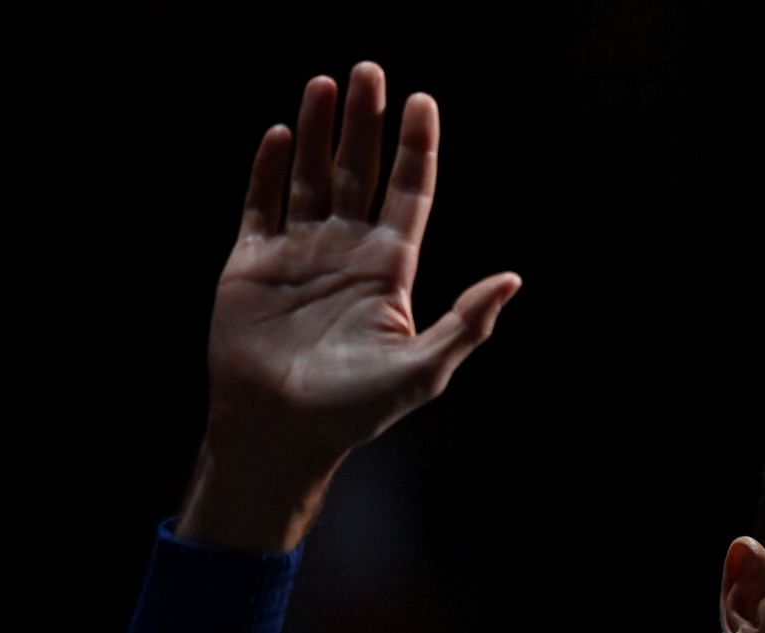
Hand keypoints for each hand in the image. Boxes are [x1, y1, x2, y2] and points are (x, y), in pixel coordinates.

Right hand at [182, 62, 520, 548]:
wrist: (280, 432)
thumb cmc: (355, 409)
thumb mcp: (422, 369)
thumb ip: (467, 323)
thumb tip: (512, 279)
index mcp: (389, 269)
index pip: (409, 193)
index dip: (415, 147)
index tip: (423, 101)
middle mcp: (346, 251)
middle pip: (360, 171)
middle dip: (366, 122)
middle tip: (371, 70)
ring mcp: (298, 253)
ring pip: (312, 176)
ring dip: (320, 131)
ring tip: (327, 84)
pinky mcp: (252, 263)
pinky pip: (261, 203)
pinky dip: (270, 169)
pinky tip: (282, 134)